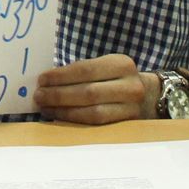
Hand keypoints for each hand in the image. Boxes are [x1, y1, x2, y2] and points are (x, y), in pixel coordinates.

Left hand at [32, 53, 156, 123]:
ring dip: (64, 111)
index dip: (61, 76)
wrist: (150, 96)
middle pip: (88, 92)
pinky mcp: (129, 125)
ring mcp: (132, 108)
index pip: (86, 69)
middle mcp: (130, 85)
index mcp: (121, 63)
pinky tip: (60, 116)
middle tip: (38, 96)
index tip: (41, 80)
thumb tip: (46, 80)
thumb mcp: (105, 67)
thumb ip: (81, 71)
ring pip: (93, 112)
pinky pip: (98, 124)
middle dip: (59, 95)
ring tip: (45, 108)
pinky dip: (76, 120)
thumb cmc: (116, 78)